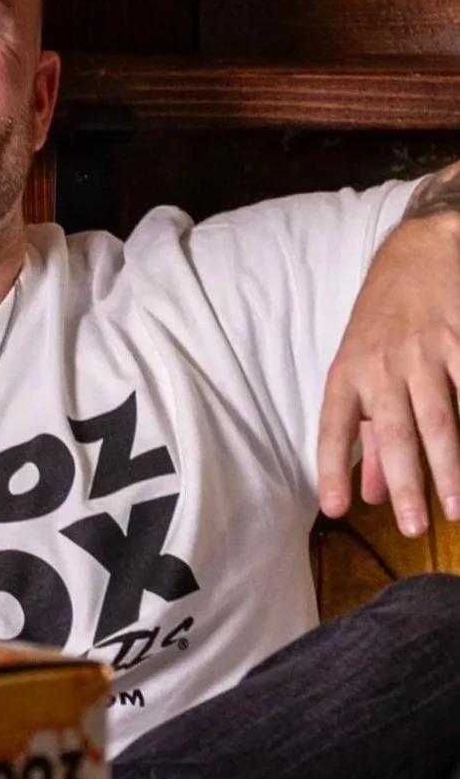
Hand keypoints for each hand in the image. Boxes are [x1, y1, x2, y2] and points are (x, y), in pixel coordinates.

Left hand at [318, 211, 459, 537]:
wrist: (420, 250)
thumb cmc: (385, 318)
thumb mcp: (360, 365)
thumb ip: (365, 432)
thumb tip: (368, 492)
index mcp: (348, 370)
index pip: (334, 426)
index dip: (332, 467)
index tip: (334, 508)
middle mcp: (382, 363)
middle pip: (393, 432)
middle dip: (405, 484)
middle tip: (413, 528)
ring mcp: (426, 352)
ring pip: (440, 420)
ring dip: (450, 471)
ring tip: (456, 511)